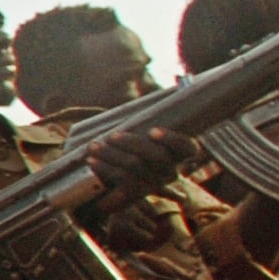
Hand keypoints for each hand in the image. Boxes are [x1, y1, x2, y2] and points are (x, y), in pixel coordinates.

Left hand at [79, 125, 193, 202]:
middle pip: (156, 157)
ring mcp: (155, 182)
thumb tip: (146, 87)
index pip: (186, 147)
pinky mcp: (138, 191)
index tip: (152, 131)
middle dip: (132, 144)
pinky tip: (92, 161)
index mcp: (181, 153)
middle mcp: (172, 169)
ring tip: (93, 146)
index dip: (171, 139)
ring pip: (135, 167)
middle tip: (111, 136)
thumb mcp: (151, 132)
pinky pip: (122, 180)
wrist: (133, 179)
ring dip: (111, 155)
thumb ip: (151, 118)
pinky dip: (105, 169)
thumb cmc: (142, 145)